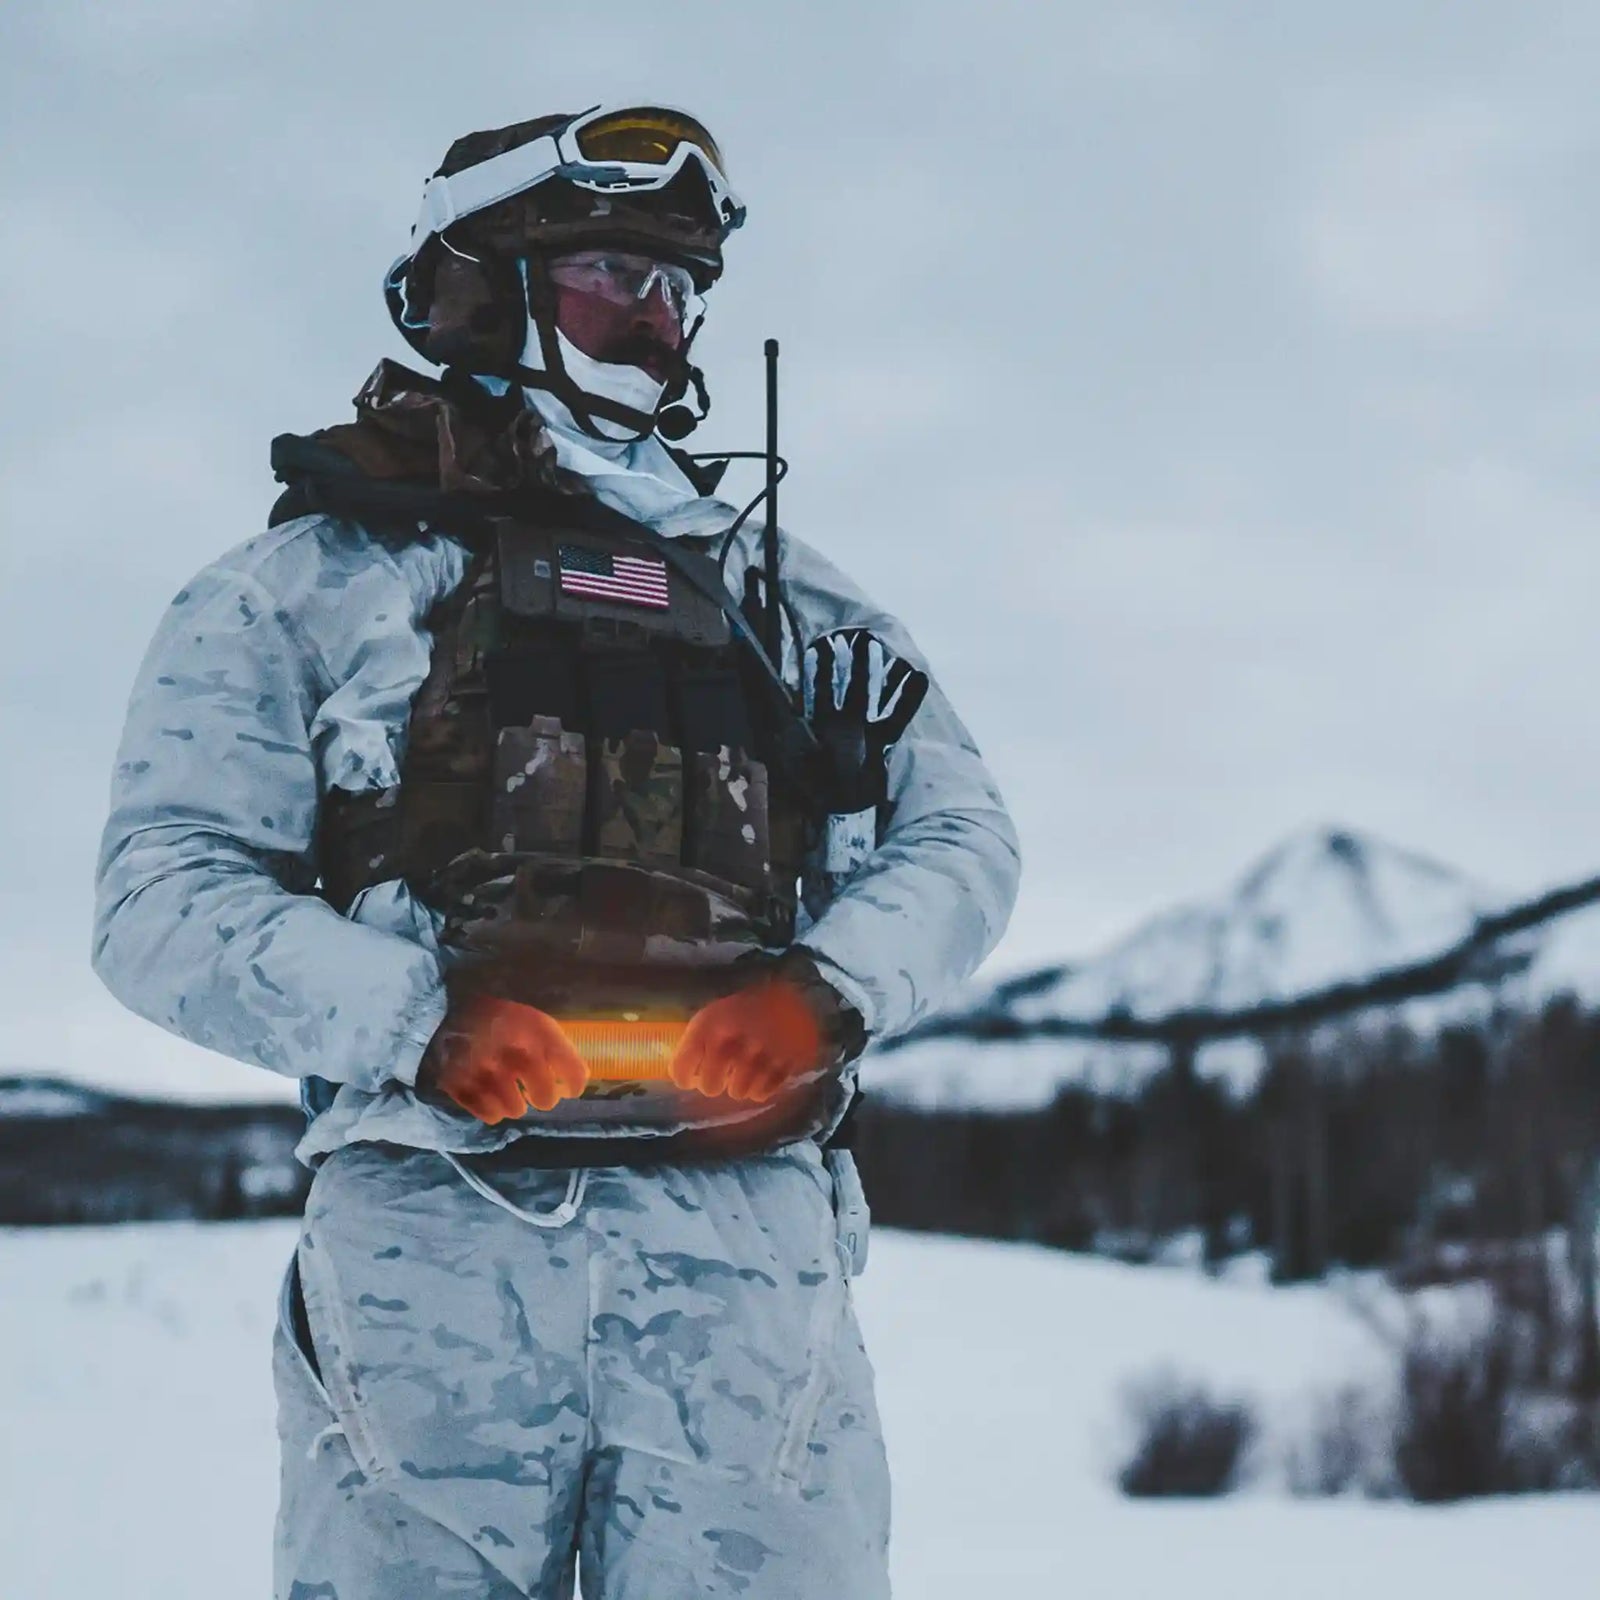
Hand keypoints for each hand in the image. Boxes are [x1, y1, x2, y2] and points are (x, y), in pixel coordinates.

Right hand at [418, 995, 589, 1123]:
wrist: (447, 1011)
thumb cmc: (500, 1018)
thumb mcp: (533, 1020)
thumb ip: (555, 1047)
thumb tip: (573, 1080)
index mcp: (536, 1030)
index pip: (573, 1071)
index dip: (575, 1085)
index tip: (569, 1089)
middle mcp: (514, 1052)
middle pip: (545, 1098)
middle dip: (544, 1098)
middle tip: (538, 1094)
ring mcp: (485, 1071)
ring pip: (516, 1110)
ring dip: (516, 1105)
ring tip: (509, 1090)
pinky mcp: (461, 1086)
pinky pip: (490, 1115)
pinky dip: (493, 1109)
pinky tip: (490, 1094)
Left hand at [668, 978, 825, 1103]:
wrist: (791, 996)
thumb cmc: (744, 1008)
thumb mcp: (712, 1015)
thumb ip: (694, 1043)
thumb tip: (679, 1073)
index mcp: (708, 1026)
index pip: (681, 1069)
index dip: (683, 1078)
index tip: (689, 1078)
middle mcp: (730, 1043)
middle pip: (710, 1088)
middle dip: (714, 1083)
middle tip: (721, 1074)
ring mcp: (758, 1056)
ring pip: (737, 1093)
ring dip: (739, 1086)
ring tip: (745, 1071)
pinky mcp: (782, 1065)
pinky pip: (761, 1094)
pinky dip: (760, 1087)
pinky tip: (762, 1073)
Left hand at [801, 627, 929, 811]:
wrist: (842, 810)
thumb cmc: (817, 786)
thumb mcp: (795, 761)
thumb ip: (792, 737)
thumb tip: (787, 713)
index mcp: (820, 726)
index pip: (819, 693)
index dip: (819, 672)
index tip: (819, 649)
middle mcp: (844, 724)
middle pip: (848, 687)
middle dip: (851, 664)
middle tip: (854, 638)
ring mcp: (865, 731)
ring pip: (875, 697)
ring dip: (878, 675)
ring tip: (883, 649)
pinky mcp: (883, 743)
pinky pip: (897, 717)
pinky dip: (907, 698)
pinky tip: (918, 676)